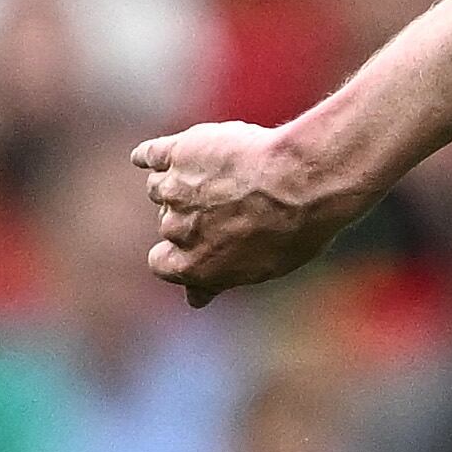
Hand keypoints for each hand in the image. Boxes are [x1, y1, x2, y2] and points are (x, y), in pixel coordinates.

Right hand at [130, 122, 368, 306]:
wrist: (302, 178)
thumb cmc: (298, 224)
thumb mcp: (269, 265)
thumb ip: (225, 276)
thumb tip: (197, 298)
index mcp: (193, 266)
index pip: (163, 264)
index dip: (179, 252)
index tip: (200, 242)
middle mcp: (175, 229)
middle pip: (168, 222)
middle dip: (195, 212)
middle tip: (233, 199)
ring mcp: (173, 189)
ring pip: (161, 186)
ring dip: (183, 181)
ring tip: (218, 171)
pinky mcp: (178, 152)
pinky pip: (149, 155)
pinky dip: (149, 156)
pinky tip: (154, 155)